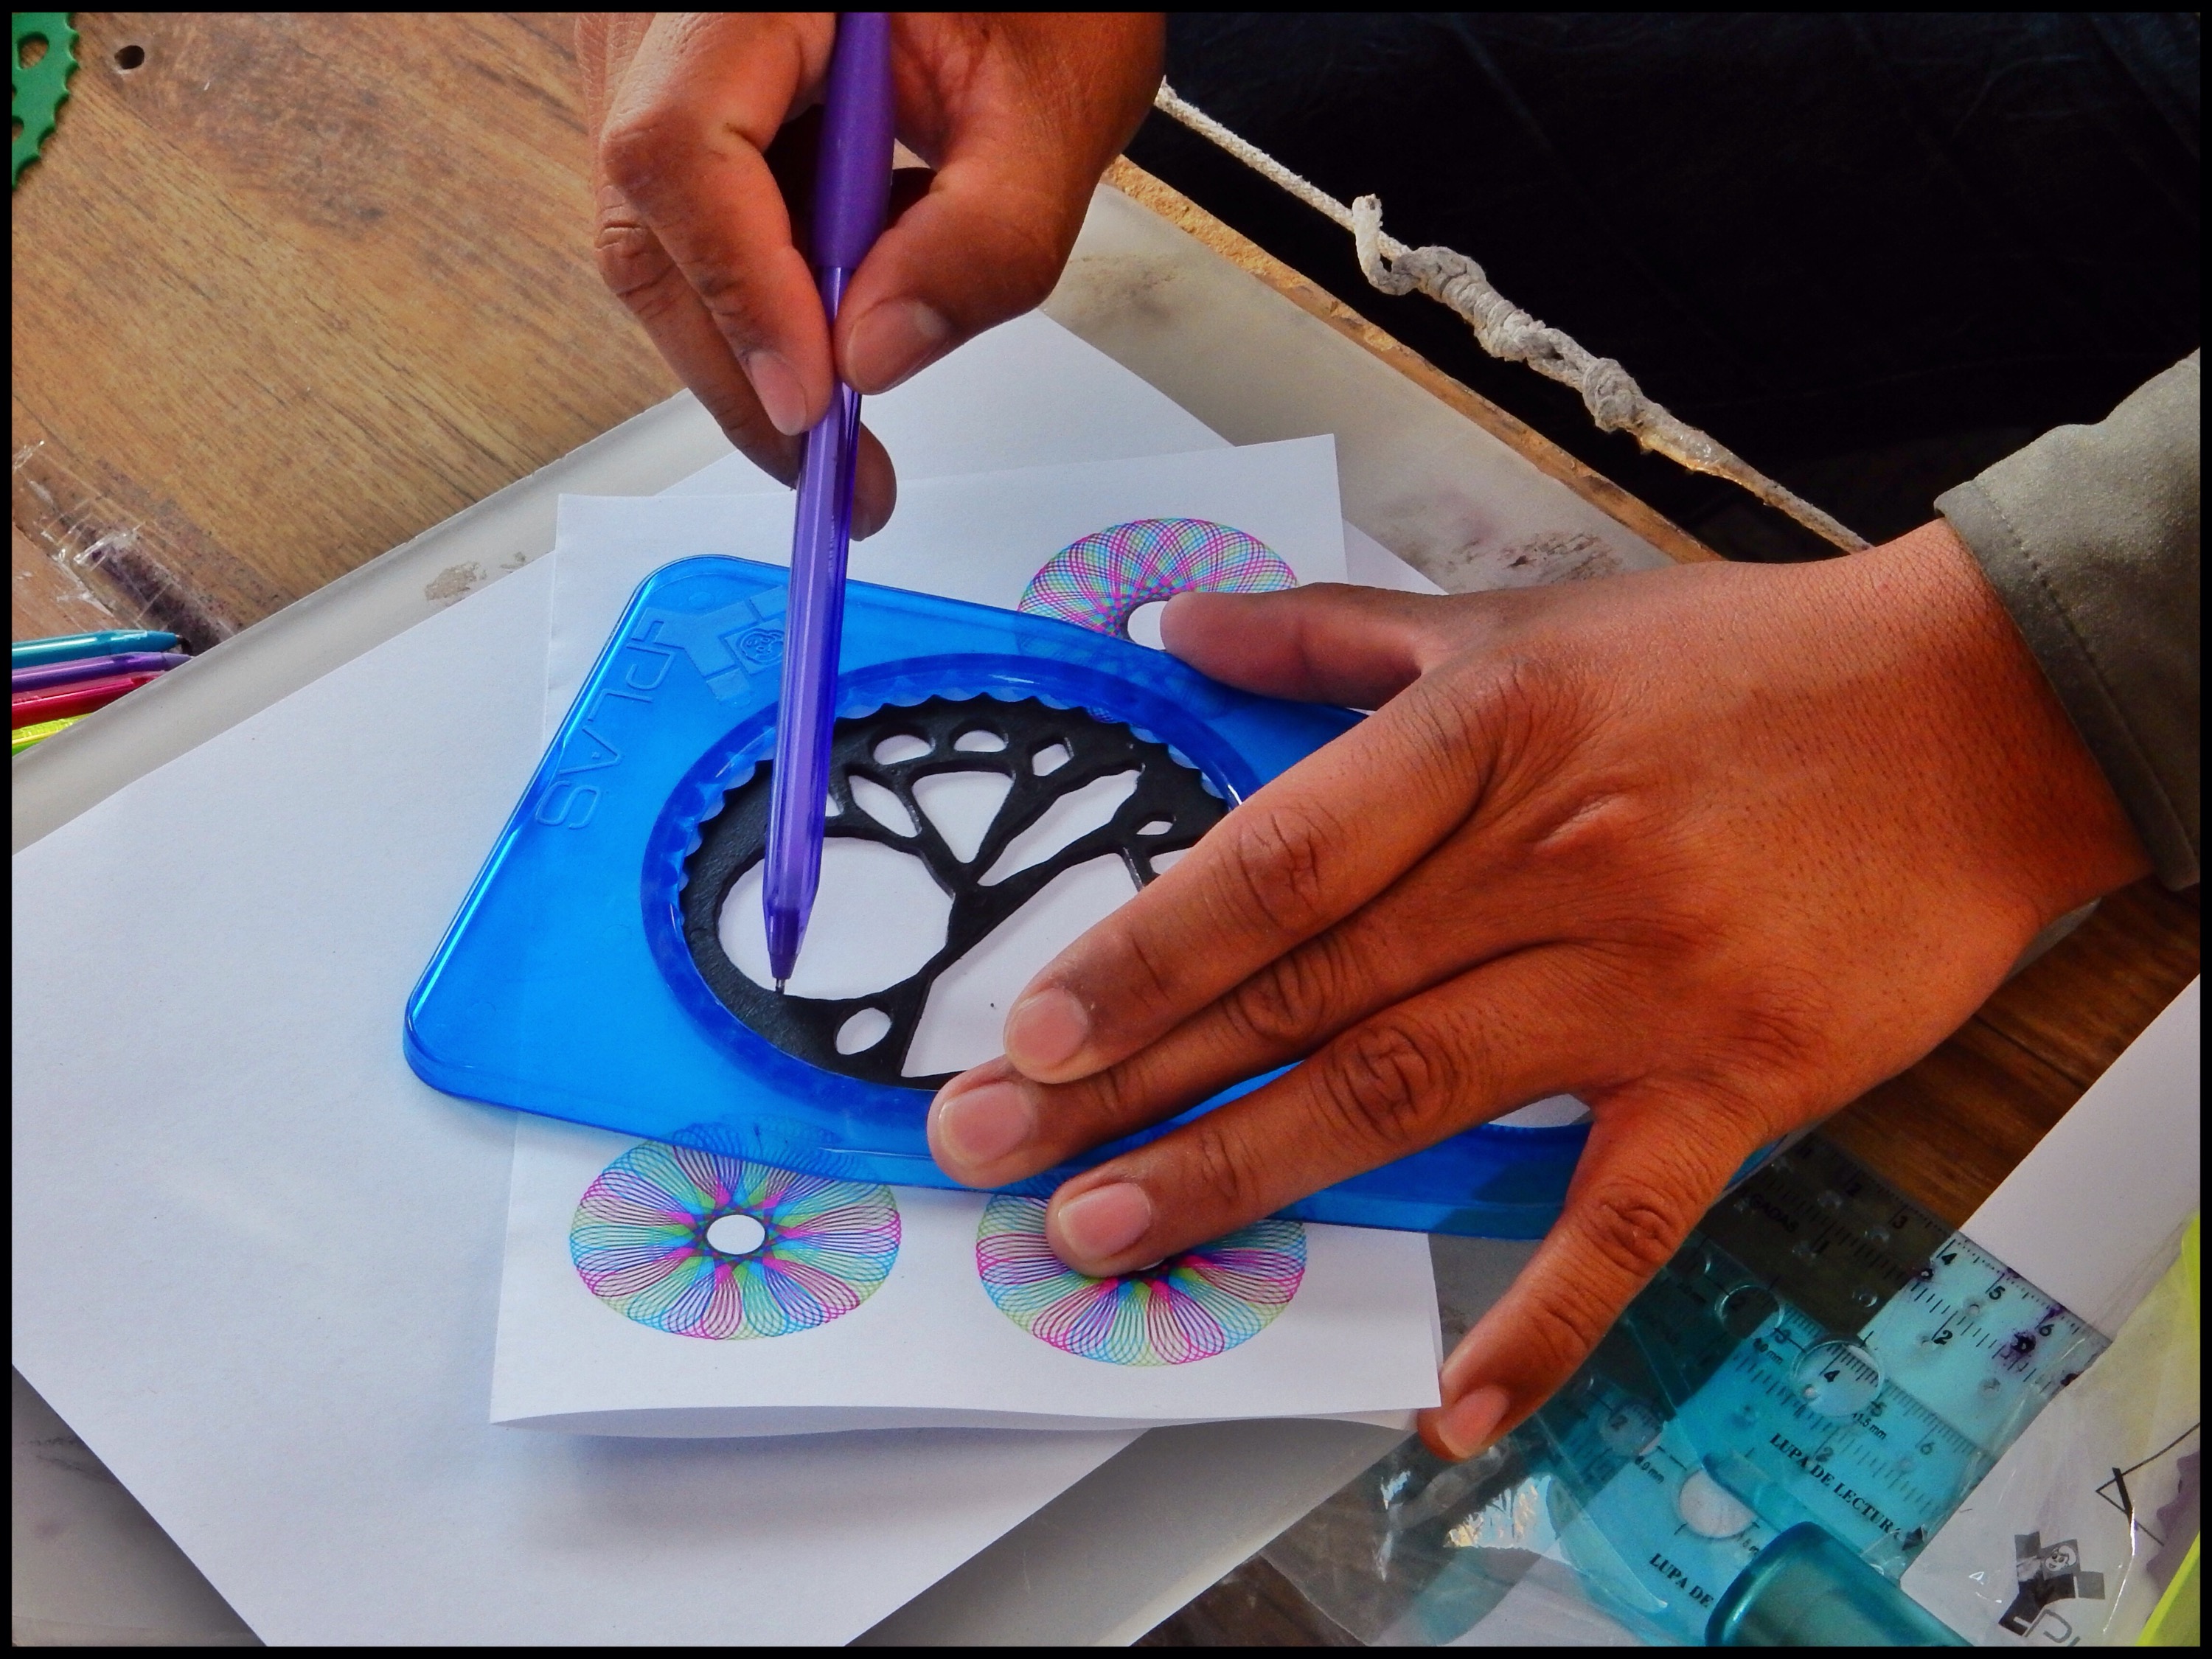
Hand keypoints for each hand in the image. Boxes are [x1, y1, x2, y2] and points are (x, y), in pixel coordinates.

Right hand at [576, 13, 1163, 533]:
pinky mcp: (677, 104)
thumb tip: (875, 358)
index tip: (815, 402)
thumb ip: (987, 235)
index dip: (741, 292)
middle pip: (651, 216)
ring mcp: (655, 57)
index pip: (681, 147)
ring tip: (852, 419)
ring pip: (661, 240)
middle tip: (836, 473)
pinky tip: (844, 319)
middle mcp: (669, 8)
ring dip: (760, 343)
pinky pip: (695, 227)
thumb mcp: (1054, 104)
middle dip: (747, 365)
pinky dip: (768, 299)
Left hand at [925, 522, 2150, 1456]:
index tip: (1036, 1032)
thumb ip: (1335, 635)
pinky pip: (1620, 1222)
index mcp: (1483, 739)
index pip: (1279, 865)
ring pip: (1408, 1096)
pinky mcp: (1732, 1085)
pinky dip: (1536, 1321)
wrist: (1977, 715)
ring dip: (1249, 1174)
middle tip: (995, 1148)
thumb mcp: (1523, 620)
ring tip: (1113, 1235)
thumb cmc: (1739, 664)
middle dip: (1136, 1080)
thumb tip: (1182, 633)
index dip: (1148, 953)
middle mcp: (1546, 866)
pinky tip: (1445, 1407)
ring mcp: (1638, 989)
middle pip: (1307, 993)